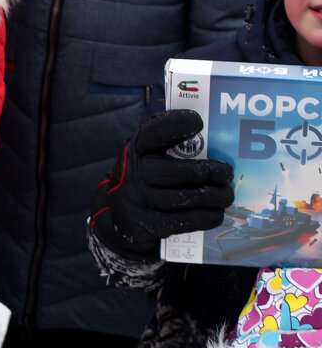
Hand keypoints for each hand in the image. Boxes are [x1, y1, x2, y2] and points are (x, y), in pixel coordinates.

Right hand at [89, 109, 232, 254]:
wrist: (120, 216)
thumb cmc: (145, 179)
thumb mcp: (148, 156)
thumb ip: (172, 144)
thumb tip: (217, 139)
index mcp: (136, 150)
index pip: (153, 133)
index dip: (176, 125)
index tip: (198, 123)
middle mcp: (134, 173)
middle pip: (178, 171)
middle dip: (211, 172)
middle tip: (227, 174)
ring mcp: (139, 200)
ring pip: (186, 198)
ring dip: (215, 197)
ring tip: (226, 196)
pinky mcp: (147, 225)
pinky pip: (184, 221)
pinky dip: (206, 217)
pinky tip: (216, 214)